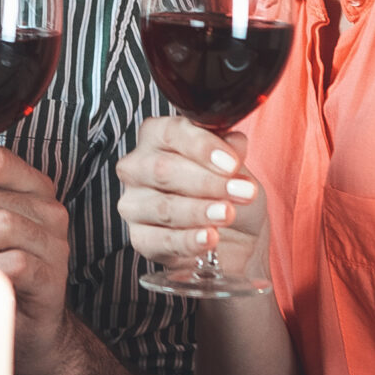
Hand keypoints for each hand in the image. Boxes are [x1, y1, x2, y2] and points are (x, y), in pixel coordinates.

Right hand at [116, 116, 267, 277]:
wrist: (235, 232)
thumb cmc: (227, 188)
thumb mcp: (235, 164)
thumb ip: (232, 150)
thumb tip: (234, 144)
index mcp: (156, 135)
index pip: (171, 133)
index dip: (202, 147)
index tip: (232, 163)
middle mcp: (137, 167)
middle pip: (163, 170)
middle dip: (206, 182)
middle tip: (240, 191)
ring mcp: (135, 204)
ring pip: (164, 207)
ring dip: (200, 211)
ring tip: (228, 214)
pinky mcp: (140, 239)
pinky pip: (162, 241)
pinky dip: (190, 240)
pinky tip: (210, 238)